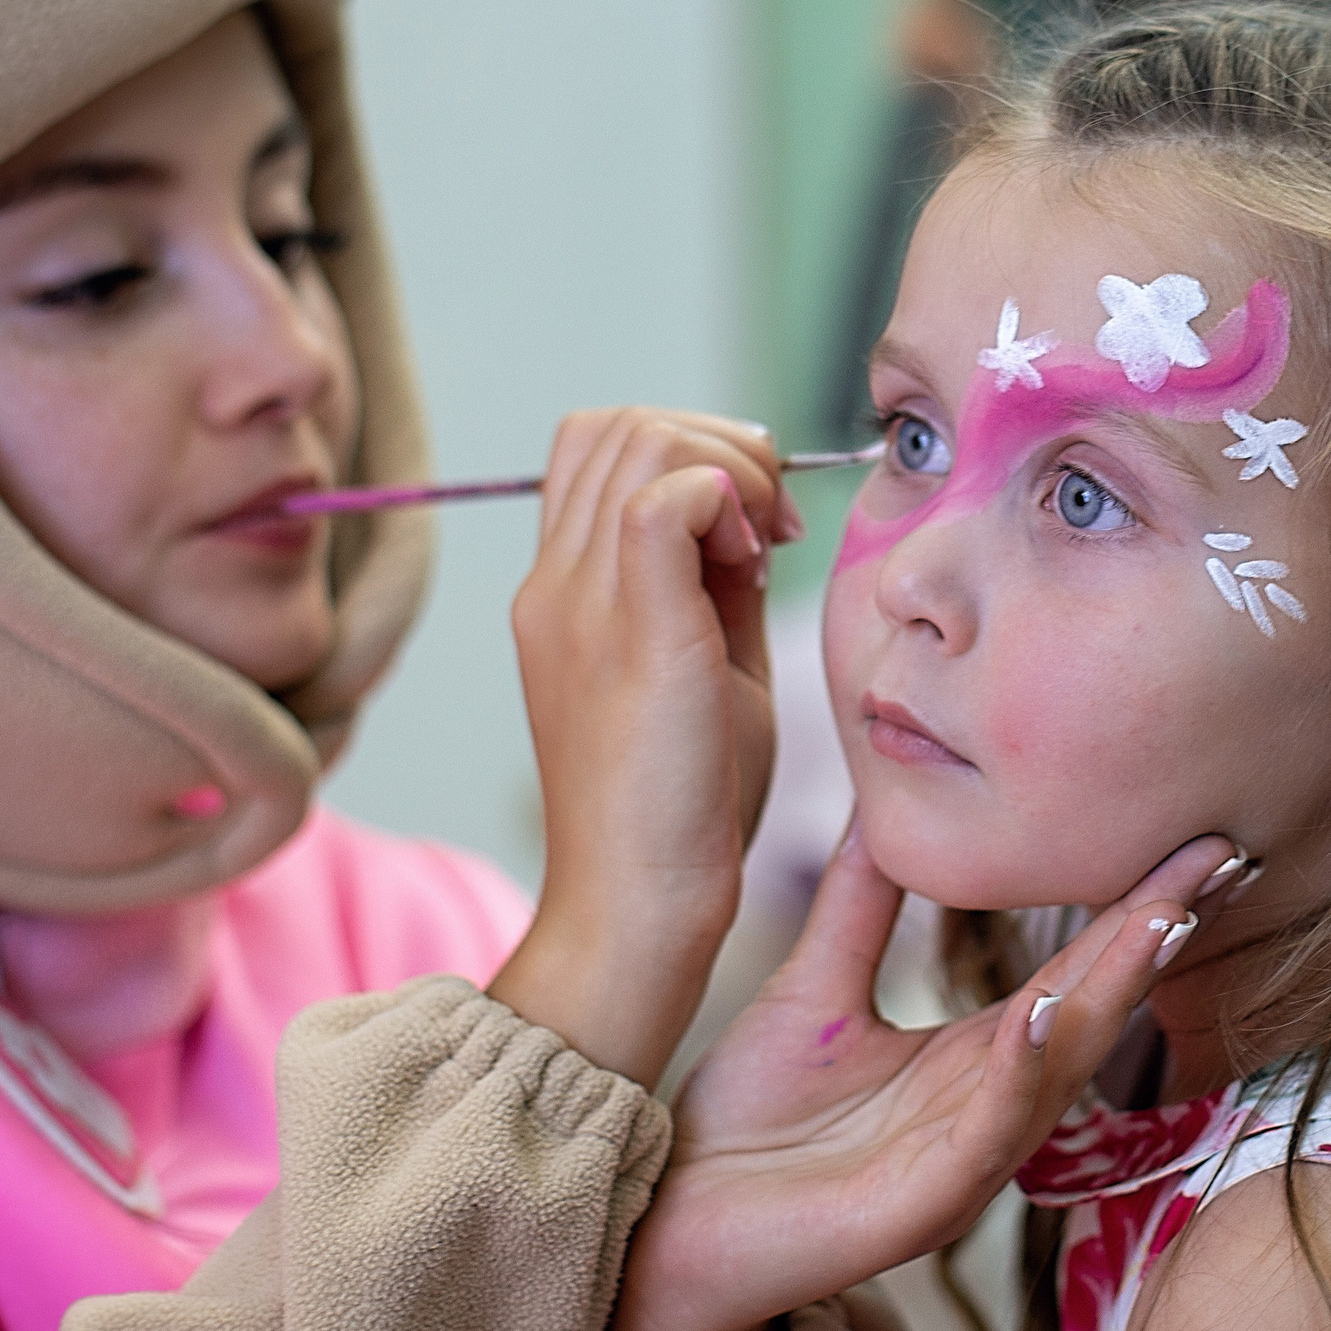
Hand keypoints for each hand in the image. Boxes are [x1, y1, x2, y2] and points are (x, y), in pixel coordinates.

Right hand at [488, 407, 794, 1087]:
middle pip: (617, 423)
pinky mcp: (629, 629)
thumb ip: (713, 586)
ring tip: (765, 549)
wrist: (639, 907)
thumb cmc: (683, 810)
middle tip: (774, 531)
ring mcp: (580, 602)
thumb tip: (751, 513)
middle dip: (719, 445)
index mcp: (563, 594)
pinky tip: (758, 563)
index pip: (598, 448)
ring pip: (640, 435)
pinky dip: (725, 497)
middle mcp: (555, 584)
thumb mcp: (703, 670)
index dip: (692, 454)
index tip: (760, 530)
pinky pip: (665, 493)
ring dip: (729, 465)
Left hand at [603, 825, 1244, 1330]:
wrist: (673, 1224)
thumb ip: (861, 902)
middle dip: (1156, 935)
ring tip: (1160, 917)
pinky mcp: (925, 1206)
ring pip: (1060, 1067)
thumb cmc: (744, 1123)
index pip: (1073, 969)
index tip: (1194, 835)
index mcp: (973, 1058)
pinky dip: (1021, 1073)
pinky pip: (989, 1133)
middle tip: (1220, 856)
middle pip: (1092, 1008)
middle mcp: (990, 1108)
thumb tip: (886, 800)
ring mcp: (967, 1161)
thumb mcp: (814, 989)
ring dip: (1111, 993)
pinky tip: (1042, 1014)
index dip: (1131, 904)